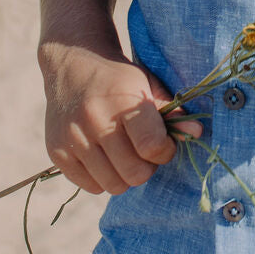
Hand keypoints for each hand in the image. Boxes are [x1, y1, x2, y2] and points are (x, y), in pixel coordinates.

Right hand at [38, 40, 201, 195]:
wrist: (72, 67)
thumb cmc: (117, 78)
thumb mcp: (146, 84)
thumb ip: (170, 111)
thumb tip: (197, 134)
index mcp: (121, 103)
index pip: (152, 147)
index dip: (165, 151)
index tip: (164, 143)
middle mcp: (94, 122)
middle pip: (134, 173)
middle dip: (147, 167)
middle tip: (145, 152)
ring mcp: (73, 140)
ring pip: (112, 185)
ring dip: (124, 175)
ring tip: (125, 154)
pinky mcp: (57, 153)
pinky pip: (90, 186)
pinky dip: (102, 178)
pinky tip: (104, 157)